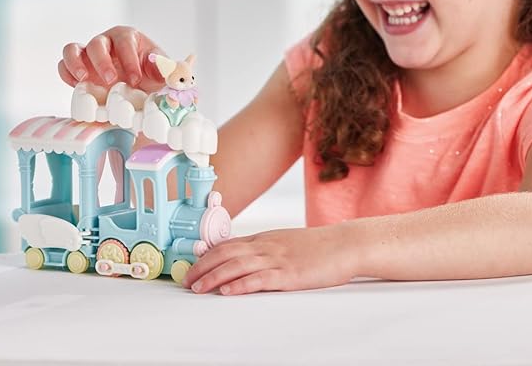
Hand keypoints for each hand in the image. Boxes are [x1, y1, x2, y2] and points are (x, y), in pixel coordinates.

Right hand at [58, 25, 165, 92]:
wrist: (139, 87)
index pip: (124, 43)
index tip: (135, 80)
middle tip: (111, 81)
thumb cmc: (150, 74)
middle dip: (103, 62)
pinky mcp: (77, 67)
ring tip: (84, 80)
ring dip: (76, 63)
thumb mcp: (160, 71)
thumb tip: (165, 67)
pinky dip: (66, 74)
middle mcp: (106, 41)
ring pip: (72, 49)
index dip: (129, 60)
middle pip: (97, 43)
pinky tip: (76, 87)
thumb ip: (163, 68)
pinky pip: (63, 66)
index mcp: (127, 37)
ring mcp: (88, 54)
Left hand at [182, 226, 355, 295]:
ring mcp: (277, 259)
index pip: (229, 244)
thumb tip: (247, 258)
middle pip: (226, 253)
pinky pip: (260, 279)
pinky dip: (240, 285)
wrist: (345, 244)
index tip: (193, 265)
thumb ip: (266, 250)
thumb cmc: (319, 247)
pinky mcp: (289, 275)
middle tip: (187, 280)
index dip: (207, 255)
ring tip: (198, 288)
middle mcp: (267, 246)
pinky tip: (228, 291)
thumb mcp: (287, 243)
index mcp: (266, 239)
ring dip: (214, 277)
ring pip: (237, 266)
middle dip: (203, 267)